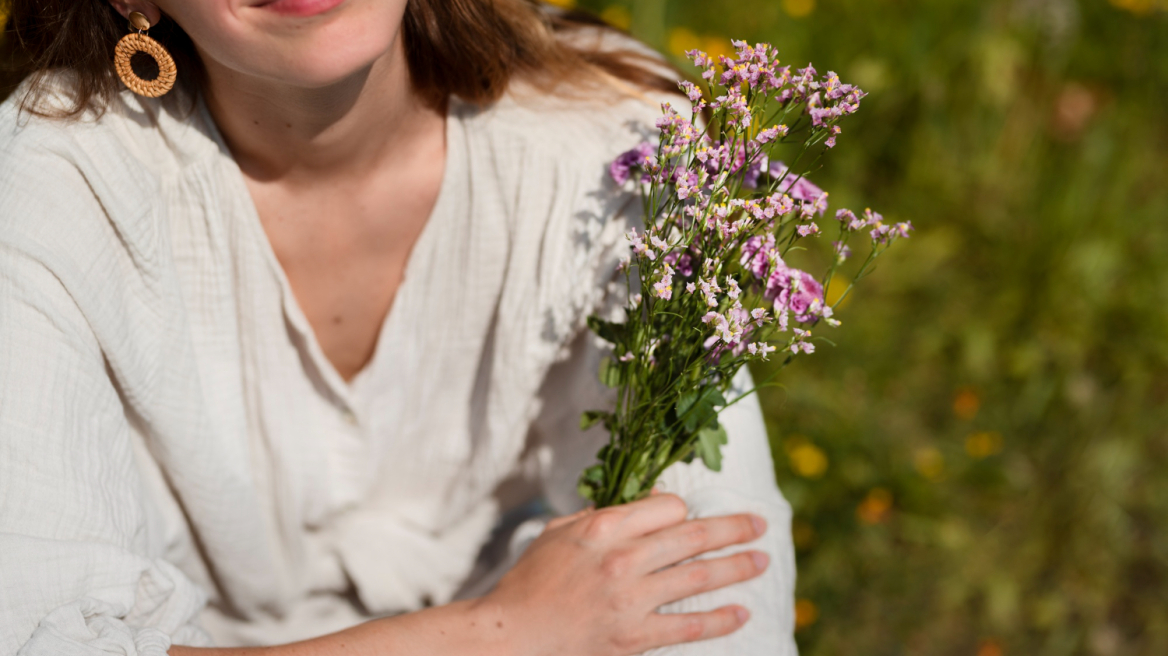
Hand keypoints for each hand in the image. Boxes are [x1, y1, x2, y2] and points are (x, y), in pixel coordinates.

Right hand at [480, 493, 769, 655]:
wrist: (511, 637)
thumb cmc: (529, 581)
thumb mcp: (558, 533)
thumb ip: (601, 516)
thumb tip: (646, 505)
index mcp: (602, 528)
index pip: (666, 507)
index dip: (682, 509)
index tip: (689, 516)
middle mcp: (622, 559)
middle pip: (693, 536)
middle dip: (733, 529)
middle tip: (760, 525)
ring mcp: (631, 600)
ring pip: (699, 577)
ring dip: (737, 567)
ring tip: (762, 560)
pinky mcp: (634, 637)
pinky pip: (688, 627)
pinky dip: (720, 620)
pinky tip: (741, 612)